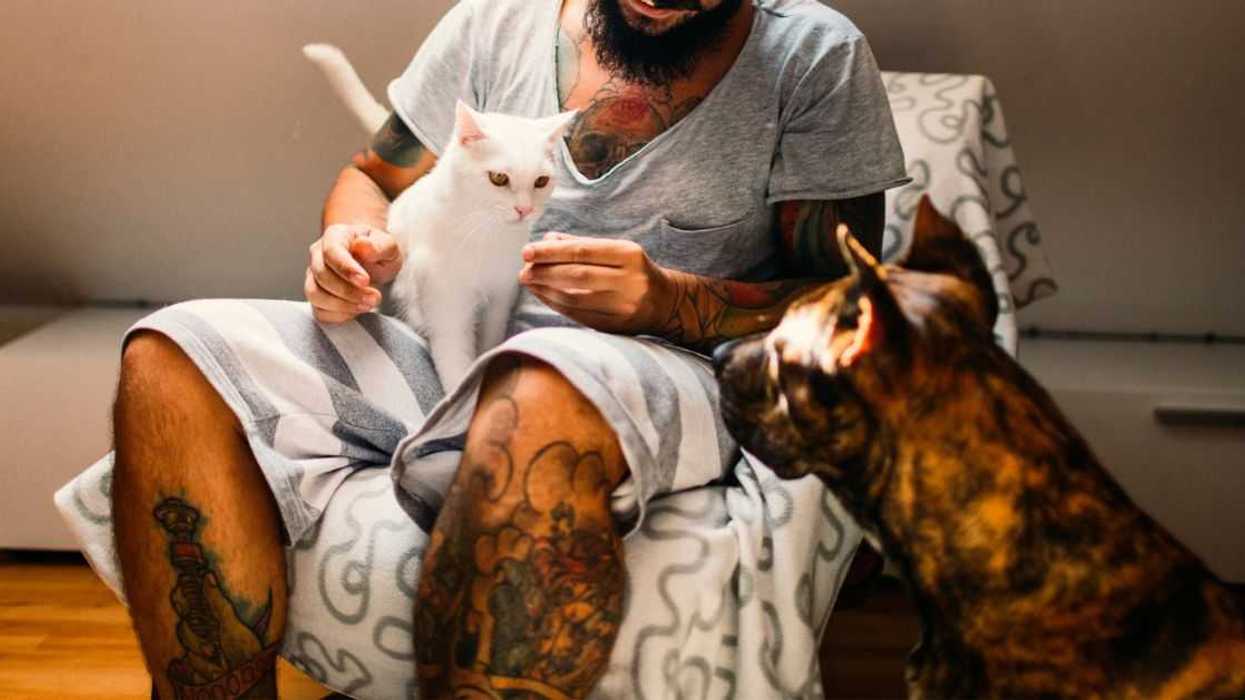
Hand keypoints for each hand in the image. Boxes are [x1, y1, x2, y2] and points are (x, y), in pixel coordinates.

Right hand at [306, 224, 401, 323]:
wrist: (373, 261)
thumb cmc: (378, 252)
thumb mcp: (388, 246)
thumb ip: (379, 246)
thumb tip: (362, 245)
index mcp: (335, 236)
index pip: (332, 251)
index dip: (346, 268)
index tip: (365, 281)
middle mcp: (318, 255)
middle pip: (322, 275)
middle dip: (349, 291)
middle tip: (374, 297)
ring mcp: (314, 276)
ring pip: (315, 294)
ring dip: (342, 305)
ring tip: (367, 305)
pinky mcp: (317, 296)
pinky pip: (318, 311)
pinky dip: (338, 315)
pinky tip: (356, 310)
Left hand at [519, 233, 672, 334]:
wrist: (666, 302)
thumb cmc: (634, 271)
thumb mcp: (617, 251)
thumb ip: (583, 244)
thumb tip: (547, 240)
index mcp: (630, 255)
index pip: (583, 251)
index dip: (552, 252)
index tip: (527, 251)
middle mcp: (630, 281)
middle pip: (577, 275)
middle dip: (545, 272)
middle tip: (524, 270)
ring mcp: (624, 306)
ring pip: (576, 298)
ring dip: (546, 290)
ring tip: (529, 281)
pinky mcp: (616, 326)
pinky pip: (578, 315)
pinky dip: (556, 304)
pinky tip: (543, 295)